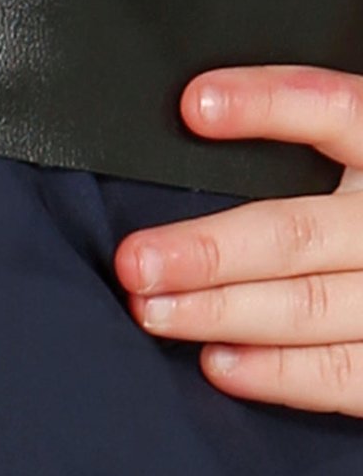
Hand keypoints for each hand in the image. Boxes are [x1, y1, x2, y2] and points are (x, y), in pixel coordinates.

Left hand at [115, 66, 362, 415]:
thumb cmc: (357, 205)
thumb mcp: (349, 158)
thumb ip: (298, 140)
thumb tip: (193, 114)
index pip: (336, 111)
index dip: (268, 103)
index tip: (195, 106)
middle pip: (297, 232)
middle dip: (208, 251)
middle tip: (136, 262)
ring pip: (310, 305)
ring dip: (221, 311)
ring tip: (153, 310)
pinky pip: (343, 372)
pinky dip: (277, 372)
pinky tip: (218, 363)